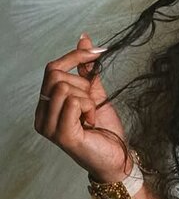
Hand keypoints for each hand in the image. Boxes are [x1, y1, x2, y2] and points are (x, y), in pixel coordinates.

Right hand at [34, 33, 129, 181]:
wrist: (118, 159)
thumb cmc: (105, 131)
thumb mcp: (95, 94)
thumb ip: (87, 70)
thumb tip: (84, 38)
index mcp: (46, 106)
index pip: (51, 69)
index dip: (74, 56)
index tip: (98, 51)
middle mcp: (41, 116)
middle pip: (55, 75)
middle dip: (82, 84)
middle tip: (93, 104)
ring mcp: (48, 127)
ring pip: (65, 88)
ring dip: (87, 99)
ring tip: (91, 117)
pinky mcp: (61, 135)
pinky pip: (73, 102)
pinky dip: (89, 108)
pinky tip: (91, 123)